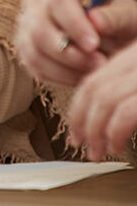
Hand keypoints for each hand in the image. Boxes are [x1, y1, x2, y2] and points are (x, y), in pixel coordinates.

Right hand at [15, 0, 115, 85]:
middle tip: (99, 64)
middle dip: (70, 53)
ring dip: (66, 68)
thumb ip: (115, 16)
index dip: (73, 25)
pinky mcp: (25, 48)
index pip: (57, 1)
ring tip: (94, 70)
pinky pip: (35, 68)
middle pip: (39, 30)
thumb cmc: (116, 17)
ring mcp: (26, 26)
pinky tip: (82, 74)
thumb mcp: (126, 13)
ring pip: (34, 53)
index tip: (94, 45)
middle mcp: (35, 2)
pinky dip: (60, 76)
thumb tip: (95, 20)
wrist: (106, 30)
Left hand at [69, 37, 136, 158]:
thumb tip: (94, 114)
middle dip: (81, 120)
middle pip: (95, 88)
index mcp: (134, 54)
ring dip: (95, 131)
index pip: (95, 79)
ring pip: (105, 99)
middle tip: (80, 145)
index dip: (79, 106)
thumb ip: (122, 86)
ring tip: (96, 151)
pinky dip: (115, 132)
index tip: (75, 129)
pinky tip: (116, 145)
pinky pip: (125, 112)